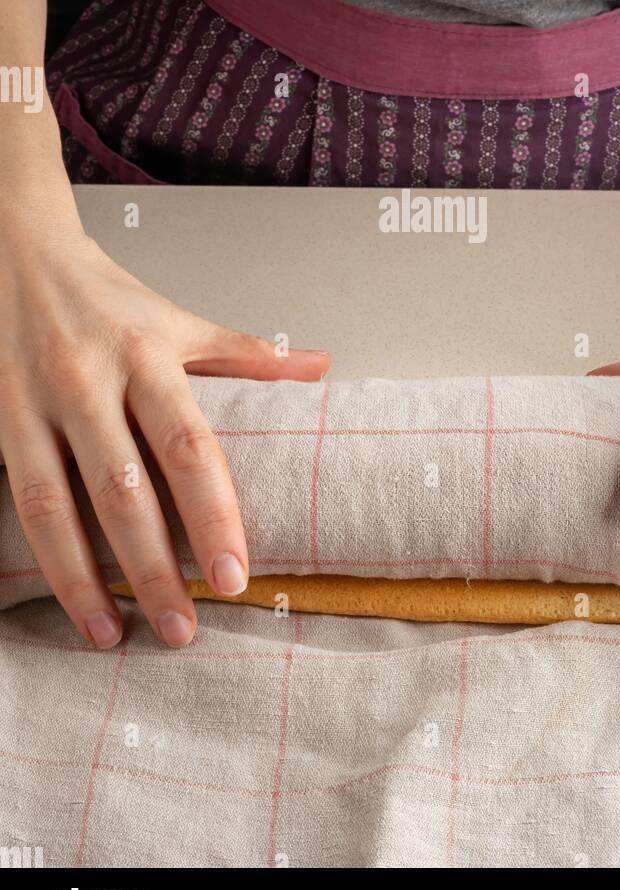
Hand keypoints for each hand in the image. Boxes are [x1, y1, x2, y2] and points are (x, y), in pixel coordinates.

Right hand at [0, 221, 328, 647]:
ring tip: (114, 636)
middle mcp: (86, 382)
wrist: (13, 253)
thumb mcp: (178, 319)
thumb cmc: (105, 297)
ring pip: (54, 506)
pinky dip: (36, 555)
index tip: (234, 576)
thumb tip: (319, 368)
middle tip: (185, 630)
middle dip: (154, 568)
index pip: (187, 447)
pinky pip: (14, 499)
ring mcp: (30, 404)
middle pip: (123, 490)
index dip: (213, 514)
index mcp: (146, 356)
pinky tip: (59, 598)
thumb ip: (244, 354)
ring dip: (83, 581)